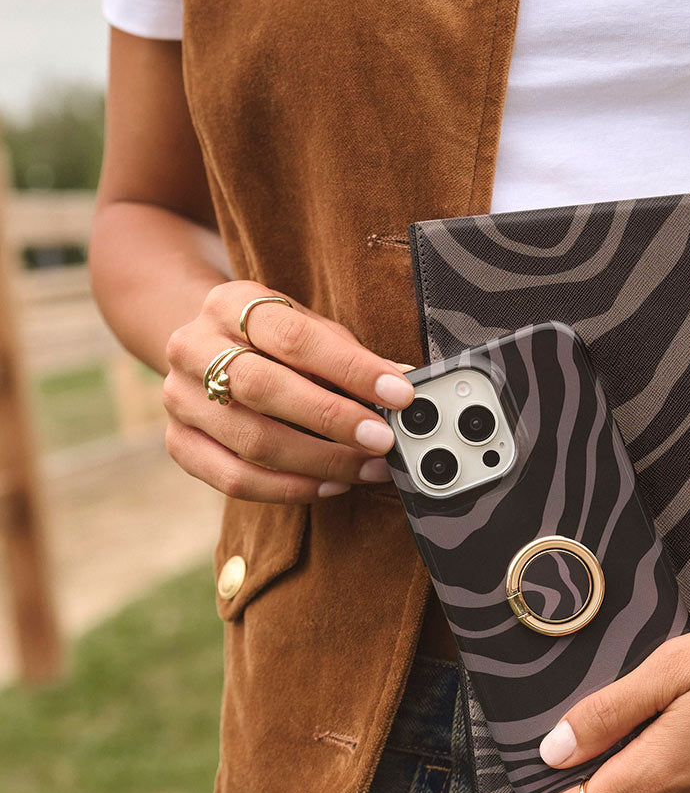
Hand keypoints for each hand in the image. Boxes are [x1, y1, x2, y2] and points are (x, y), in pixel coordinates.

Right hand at [163, 279, 414, 501]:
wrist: (209, 349)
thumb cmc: (277, 342)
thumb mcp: (312, 331)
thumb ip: (353, 358)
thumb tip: (407, 383)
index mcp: (231, 303)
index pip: (294, 336)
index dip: (351, 369)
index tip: (399, 394)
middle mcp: (193, 346)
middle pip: (265, 388)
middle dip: (333, 418)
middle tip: (383, 439)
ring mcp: (179, 398)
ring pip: (253, 440)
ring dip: (321, 461)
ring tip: (368, 468)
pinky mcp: (178, 443)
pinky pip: (234, 478)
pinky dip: (289, 489)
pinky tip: (331, 485)